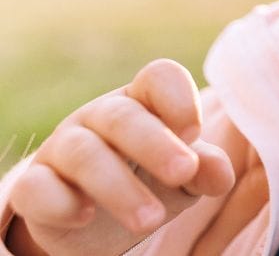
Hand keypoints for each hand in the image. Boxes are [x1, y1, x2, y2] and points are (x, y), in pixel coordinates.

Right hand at [4, 59, 235, 255]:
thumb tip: (221, 173)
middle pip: (122, 116)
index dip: (178, 97)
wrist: (97, 222)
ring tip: (150, 220)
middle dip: (155, 144)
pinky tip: (84, 215)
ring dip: (118, 187)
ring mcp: (62, 149)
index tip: (195, 131)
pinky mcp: (34, 188)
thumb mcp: (185, 177)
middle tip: (182, 173)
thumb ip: (206, 168)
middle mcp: (99, 118)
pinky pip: (37, 188)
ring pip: (84, 154)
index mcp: (143, 104)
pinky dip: (59, 201)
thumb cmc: (150, 180)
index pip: (158, 78)